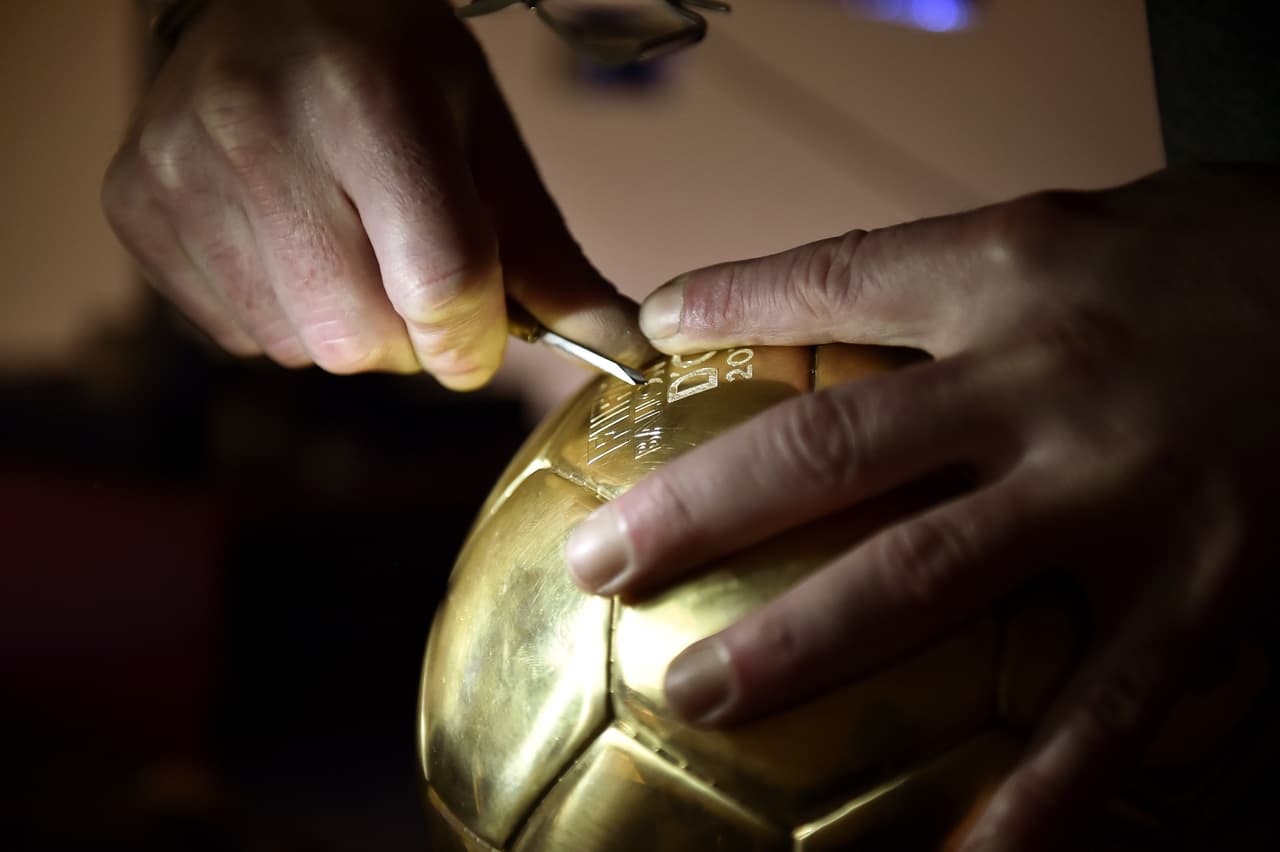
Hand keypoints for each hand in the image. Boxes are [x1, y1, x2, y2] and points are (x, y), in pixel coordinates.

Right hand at [103, 0, 648, 387]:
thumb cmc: (394, 63)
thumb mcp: (485, 135)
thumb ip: (544, 253)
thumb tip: (620, 348)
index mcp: (369, 99)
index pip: (439, 282)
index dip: (475, 338)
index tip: (481, 332)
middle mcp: (258, 130)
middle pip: (360, 337)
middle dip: (411, 339)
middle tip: (412, 274)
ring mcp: (181, 170)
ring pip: (299, 348)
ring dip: (348, 327)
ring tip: (348, 243)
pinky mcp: (135, 205)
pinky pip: (238, 336)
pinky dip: (285, 316)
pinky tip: (290, 243)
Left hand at [564, 165, 1279, 848]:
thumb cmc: (1220, 257)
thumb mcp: (1075, 229)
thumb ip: (950, 278)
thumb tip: (823, 300)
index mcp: (1011, 272)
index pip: (837, 277)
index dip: (732, 304)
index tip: (650, 335)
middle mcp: (1047, 383)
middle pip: (835, 449)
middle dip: (702, 509)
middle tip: (601, 560)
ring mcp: (1119, 493)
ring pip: (928, 581)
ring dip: (801, 645)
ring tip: (695, 693)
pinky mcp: (1203, 584)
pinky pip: (1102, 707)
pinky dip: (1036, 792)